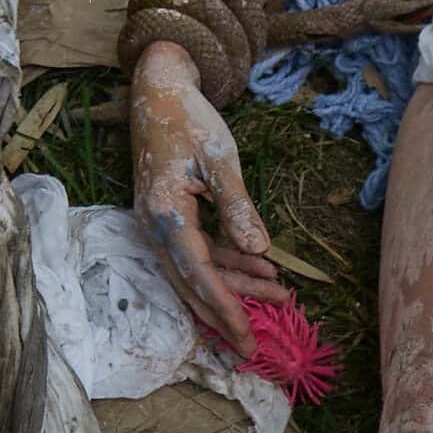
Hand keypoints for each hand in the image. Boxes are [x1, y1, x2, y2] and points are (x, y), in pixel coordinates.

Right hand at [130, 41, 286, 353]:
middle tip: (262, 341)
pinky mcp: (166, 218)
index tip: (249, 339)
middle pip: (193, 283)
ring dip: (233, 286)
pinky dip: (224, 264)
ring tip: (279, 294)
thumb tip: (259, 249)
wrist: (156, 90)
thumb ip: (237, 206)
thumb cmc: (189, 118)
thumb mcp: (220, 158)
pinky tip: (258, 265)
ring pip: (194, 271)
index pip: (199, 274)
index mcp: (165, 214)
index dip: (226, 308)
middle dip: (229, 310)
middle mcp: (153, 226)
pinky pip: (194, 253)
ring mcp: (156, 224)